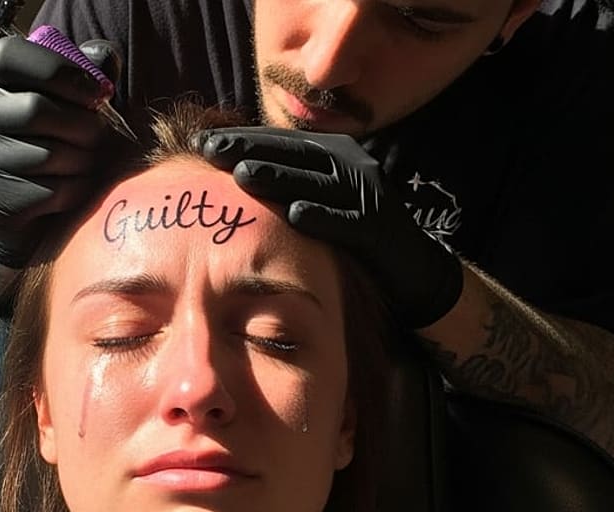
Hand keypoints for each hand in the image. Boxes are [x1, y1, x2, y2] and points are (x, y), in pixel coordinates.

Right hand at [0, 35, 122, 267]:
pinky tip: (73, 186)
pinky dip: (73, 191)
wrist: (22, 204)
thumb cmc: (50, 135)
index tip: (97, 92)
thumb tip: (103, 57)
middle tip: (99, 133)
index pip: (10, 56)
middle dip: (82, 123)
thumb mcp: (64, 93)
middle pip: (34, 110)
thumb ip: (85, 67)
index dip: (62, 72)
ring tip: (87, 159)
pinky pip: (47, 193)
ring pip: (45, 155)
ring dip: (81, 160)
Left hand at [195, 127, 463, 328]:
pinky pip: (347, 222)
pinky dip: (322, 217)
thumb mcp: (317, 203)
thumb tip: (231, 176)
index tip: (202, 141)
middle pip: (295, 154)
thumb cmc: (351, 237)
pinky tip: (295, 215)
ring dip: (279, 177)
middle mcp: (352, 166)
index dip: (243, 139)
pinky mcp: (380, 228)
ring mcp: (368, 195)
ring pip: (316, 182)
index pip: (282, 141)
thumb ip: (284, 185)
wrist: (411, 270)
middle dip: (250, 149)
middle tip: (209, 149)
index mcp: (333, 155)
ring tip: (241, 175)